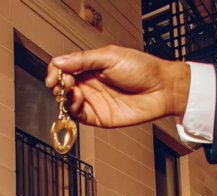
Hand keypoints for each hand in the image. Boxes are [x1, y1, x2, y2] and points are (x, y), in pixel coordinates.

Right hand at [46, 46, 190, 127]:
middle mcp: (90, 83)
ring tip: (72, 89)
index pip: (64, 67)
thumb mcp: (111, 57)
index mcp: (91, 66)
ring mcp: (94, 100)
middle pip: (62, 85)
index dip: (56, 71)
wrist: (162, 89)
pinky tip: (78, 98)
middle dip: (58, 84)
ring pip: (67, 101)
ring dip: (64, 96)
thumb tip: (59, 62)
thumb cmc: (142, 69)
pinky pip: (78, 115)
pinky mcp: (99, 117)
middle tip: (64, 82)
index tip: (55, 75)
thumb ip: (83, 59)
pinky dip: (72, 108)